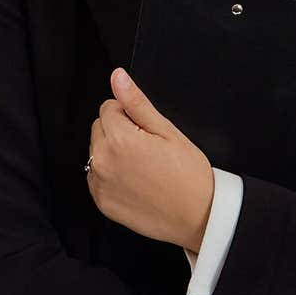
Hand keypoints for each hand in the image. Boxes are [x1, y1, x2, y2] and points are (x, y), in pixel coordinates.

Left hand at [86, 68, 214, 251]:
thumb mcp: (167, 131)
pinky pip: (97, 177)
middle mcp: (102, 161)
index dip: (129, 114)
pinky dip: (111, 176)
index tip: (146, 130)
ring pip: (97, 153)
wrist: (199, 216)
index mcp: (119, 139)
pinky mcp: (102, 202)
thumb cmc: (189, 175)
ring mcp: (100, 184)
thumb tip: (118, 78)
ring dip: (112, 153)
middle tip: (147, 149)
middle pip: (99, 128)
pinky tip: (135, 181)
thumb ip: (136, 103)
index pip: (108, 108)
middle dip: (118, 132)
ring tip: (143, 167)